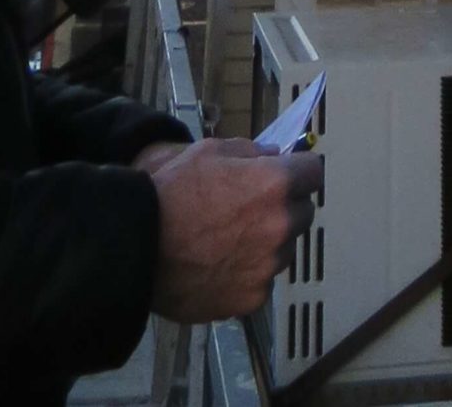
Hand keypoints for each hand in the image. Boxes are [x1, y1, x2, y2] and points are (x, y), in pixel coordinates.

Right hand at [140, 137, 323, 321]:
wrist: (137, 247)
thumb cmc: (170, 193)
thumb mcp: (208, 151)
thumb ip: (250, 151)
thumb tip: (274, 157)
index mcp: (273, 185)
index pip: (314, 172)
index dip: (300, 171)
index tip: (288, 175)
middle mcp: (279, 227)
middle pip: (303, 213)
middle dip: (284, 208)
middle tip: (252, 208)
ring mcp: (267, 267)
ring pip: (283, 250)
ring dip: (268, 243)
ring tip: (229, 240)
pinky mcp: (251, 299)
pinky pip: (261, 282)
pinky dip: (248, 275)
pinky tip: (219, 266)